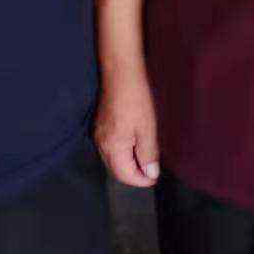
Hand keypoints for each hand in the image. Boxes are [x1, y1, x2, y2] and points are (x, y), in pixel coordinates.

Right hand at [94, 66, 159, 187]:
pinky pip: (110, 148)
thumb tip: (150, 173)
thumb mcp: (147, 129)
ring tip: (145, 158)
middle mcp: (101, 145)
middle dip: (134, 174)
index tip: (155, 177)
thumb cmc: (136, 100)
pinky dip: (122, 152)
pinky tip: (134, 144)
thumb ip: (148, 154)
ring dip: (128, 164)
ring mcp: (99, 135)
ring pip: (112, 160)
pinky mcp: (100, 126)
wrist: (120, 73)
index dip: (141, 180)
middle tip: (152, 170)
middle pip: (116, 170)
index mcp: (112, 148)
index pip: (125, 176)